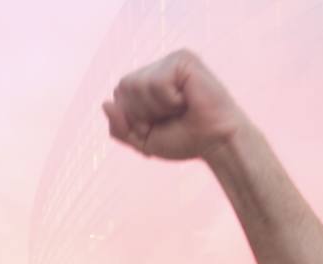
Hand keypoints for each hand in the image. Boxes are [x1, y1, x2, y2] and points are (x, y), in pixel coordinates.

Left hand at [103, 50, 249, 161]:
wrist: (217, 144)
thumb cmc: (186, 140)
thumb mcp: (144, 141)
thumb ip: (119, 128)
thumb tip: (105, 103)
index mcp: (146, 81)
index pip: (118, 96)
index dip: (134, 119)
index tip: (159, 125)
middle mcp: (157, 67)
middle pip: (124, 87)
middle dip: (143, 114)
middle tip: (171, 118)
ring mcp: (170, 61)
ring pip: (138, 85)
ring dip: (158, 108)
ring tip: (181, 108)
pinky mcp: (183, 59)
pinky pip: (157, 83)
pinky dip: (169, 101)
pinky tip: (187, 100)